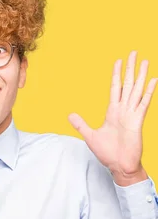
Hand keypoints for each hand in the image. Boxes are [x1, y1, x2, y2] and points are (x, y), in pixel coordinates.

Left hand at [68, 51, 156, 185]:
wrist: (119, 165)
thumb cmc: (108, 152)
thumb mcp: (90, 135)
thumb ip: (81, 124)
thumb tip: (70, 114)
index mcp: (113, 112)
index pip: (115, 88)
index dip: (116, 75)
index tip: (119, 62)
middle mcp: (123, 110)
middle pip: (127, 84)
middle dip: (130, 68)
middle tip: (134, 53)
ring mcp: (132, 114)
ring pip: (137, 90)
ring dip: (141, 75)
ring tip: (145, 61)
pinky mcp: (138, 121)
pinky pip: (143, 103)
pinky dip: (148, 92)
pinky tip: (152, 80)